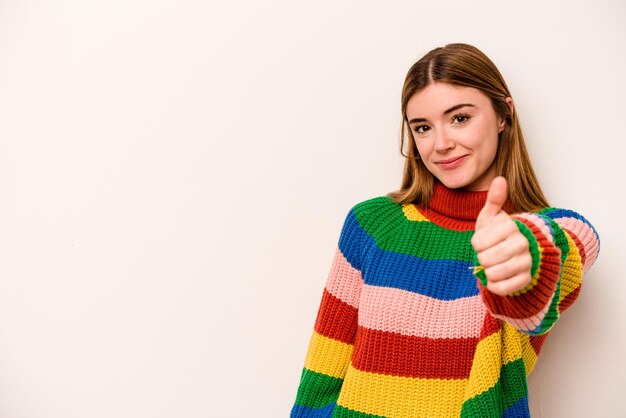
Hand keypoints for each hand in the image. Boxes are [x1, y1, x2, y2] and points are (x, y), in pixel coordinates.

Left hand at [471, 176, 531, 295]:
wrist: (521, 252)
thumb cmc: (500, 234)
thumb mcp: (493, 217)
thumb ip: (494, 200)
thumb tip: (500, 179)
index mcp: (510, 226)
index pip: (478, 242)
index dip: (476, 244)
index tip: (483, 241)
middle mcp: (521, 243)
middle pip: (485, 259)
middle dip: (481, 258)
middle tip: (489, 254)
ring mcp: (527, 261)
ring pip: (493, 274)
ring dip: (488, 271)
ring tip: (493, 264)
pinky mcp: (528, 278)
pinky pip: (503, 288)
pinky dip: (495, 285)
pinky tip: (497, 276)